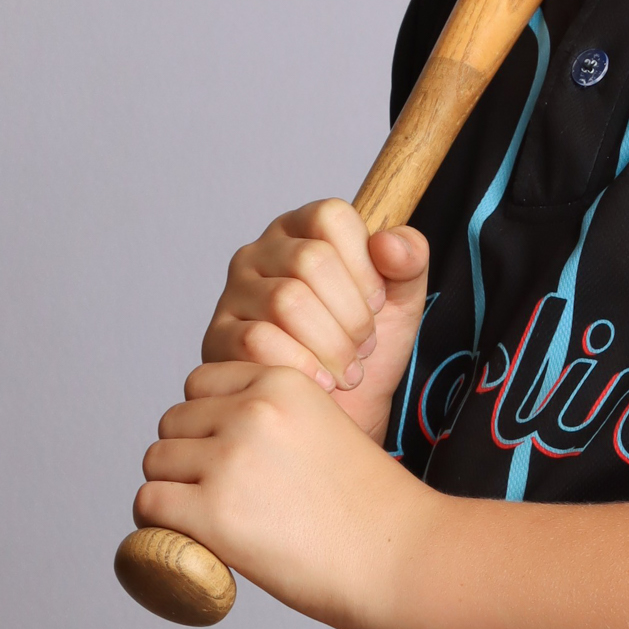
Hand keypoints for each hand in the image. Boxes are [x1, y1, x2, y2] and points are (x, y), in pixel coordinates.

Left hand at [135, 360, 431, 628]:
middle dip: (187, 456)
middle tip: (217, 496)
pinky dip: (156, 524)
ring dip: (170, 489)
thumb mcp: (328, 429)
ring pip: (156, 461)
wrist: (402, 556)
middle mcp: (251, 411)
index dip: (207, 421)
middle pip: (173, 422)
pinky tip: (183, 539)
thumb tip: (218, 442)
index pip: (202, 383)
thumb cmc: (375, 508)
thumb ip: (277, 422)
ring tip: (202, 521)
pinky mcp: (212, 512)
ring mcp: (229, 460)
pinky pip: (150, 504)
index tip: (225, 456)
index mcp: (283, 381)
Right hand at [204, 203, 430, 442]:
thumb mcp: (401, 302)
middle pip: (311, 259)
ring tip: (347, 370)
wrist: (342, 413)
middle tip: (364, 347)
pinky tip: (321, 383)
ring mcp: (234, 293)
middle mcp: (261, 252)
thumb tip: (388, 244)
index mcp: (304, 230)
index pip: (331, 216)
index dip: (364, 265)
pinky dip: (301, 366)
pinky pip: (257, 341)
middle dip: (351, 313)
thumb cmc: (364, 350)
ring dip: (330, 344)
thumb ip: (409, 262)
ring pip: (286, 300)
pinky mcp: (218, 337)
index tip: (377, 303)